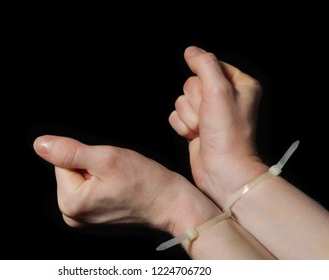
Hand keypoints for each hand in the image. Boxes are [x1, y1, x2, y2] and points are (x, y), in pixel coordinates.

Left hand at [33, 135, 214, 234]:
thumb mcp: (106, 159)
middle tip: (116, 173)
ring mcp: (81, 217)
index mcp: (71, 202)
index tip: (108, 166)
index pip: (62, 160)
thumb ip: (69, 152)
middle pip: (69, 170)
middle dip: (91, 165)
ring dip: (98, 173)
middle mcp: (71, 214)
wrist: (169, 202)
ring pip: (80, 177)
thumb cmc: (144, 181)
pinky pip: (88, 187)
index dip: (87, 156)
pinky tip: (117, 187)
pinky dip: (101, 181)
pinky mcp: (91, 215)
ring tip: (118, 181)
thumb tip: (39, 145)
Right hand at [169, 46, 267, 206]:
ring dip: (189, 117)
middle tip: (209, 118)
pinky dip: (182, 126)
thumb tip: (190, 50)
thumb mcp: (218, 91)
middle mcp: (224, 97)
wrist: (222, 170)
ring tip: (203, 130)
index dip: (205, 81)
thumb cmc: (228, 134)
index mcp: (239, 85)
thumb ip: (204, 65)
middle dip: (196, 103)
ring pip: (181, 100)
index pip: (210, 65)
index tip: (211, 97)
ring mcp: (209, 113)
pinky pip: (176, 115)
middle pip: (192, 83)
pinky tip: (195, 136)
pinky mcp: (196, 127)